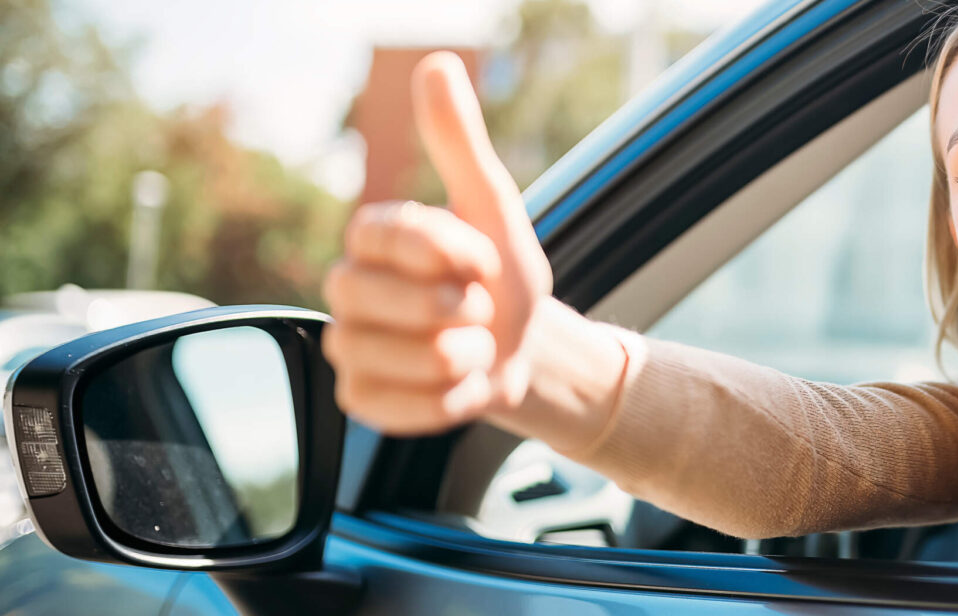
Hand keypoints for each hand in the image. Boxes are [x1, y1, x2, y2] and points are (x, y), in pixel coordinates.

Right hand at [321, 51, 552, 434]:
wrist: (525, 351)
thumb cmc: (503, 277)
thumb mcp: (493, 206)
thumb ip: (458, 143)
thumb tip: (434, 66)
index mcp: (371, 236)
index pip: (390, 235)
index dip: (450, 252)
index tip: (483, 259)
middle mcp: (346, 288)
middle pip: (380, 301)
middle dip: (456, 309)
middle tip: (478, 309)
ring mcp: (347, 346)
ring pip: (396, 357)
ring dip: (460, 358)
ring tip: (471, 346)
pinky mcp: (359, 399)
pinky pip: (397, 407)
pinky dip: (446, 401)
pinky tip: (459, 384)